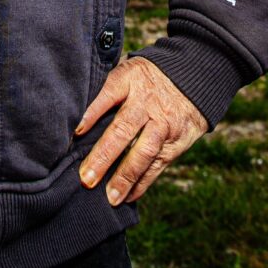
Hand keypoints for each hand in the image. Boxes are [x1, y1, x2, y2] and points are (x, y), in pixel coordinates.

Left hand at [74, 54, 205, 205]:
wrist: (195, 79)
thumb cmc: (148, 79)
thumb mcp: (128, 71)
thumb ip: (105, 88)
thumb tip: (73, 112)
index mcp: (130, 79)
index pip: (108, 94)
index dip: (92, 112)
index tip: (75, 132)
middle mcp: (147, 102)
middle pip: (123, 129)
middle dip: (104, 155)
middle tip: (86, 178)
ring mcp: (163, 124)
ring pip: (143, 152)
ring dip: (125, 177)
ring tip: (109, 197)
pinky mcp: (176, 142)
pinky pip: (158, 165)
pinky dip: (143, 183)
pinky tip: (129, 197)